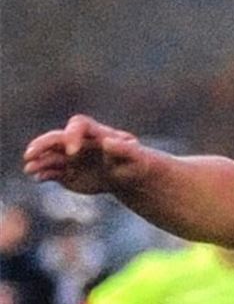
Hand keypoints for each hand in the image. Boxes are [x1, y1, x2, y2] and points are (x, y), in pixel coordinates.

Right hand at [23, 115, 143, 194]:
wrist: (129, 177)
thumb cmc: (135, 162)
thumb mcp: (135, 156)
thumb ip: (123, 149)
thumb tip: (108, 141)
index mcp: (96, 133)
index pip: (78, 124)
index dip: (72, 135)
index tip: (73, 152)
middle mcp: (79, 142)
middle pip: (56, 138)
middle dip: (42, 144)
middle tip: (30, 154)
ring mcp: (70, 157)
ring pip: (49, 156)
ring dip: (38, 161)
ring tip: (29, 169)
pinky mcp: (65, 172)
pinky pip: (51, 172)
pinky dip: (43, 175)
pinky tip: (38, 179)